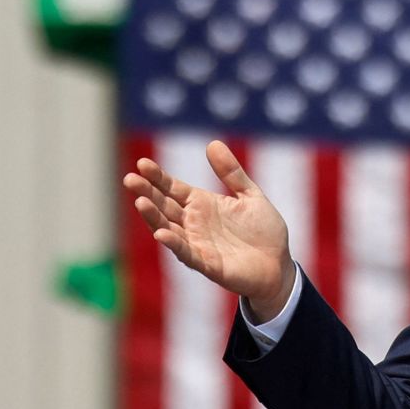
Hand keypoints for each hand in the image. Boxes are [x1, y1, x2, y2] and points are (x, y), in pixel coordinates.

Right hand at [123, 140, 295, 322]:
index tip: (142, 163)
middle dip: (147, 193)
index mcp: (202, 205)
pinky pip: (187, 253)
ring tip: (140, 202)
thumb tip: (213, 143)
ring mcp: (198, 244)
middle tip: (130, 179)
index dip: (158, 177)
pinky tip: (161, 233)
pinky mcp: (208, 264)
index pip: (173, 188)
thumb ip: (232, 172)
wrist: (279, 265)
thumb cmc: (264, 231)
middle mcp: (194, 224)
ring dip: (154, 217)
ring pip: (169, 228)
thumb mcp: (251, 195)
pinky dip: (174, 244)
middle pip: (164, 206)